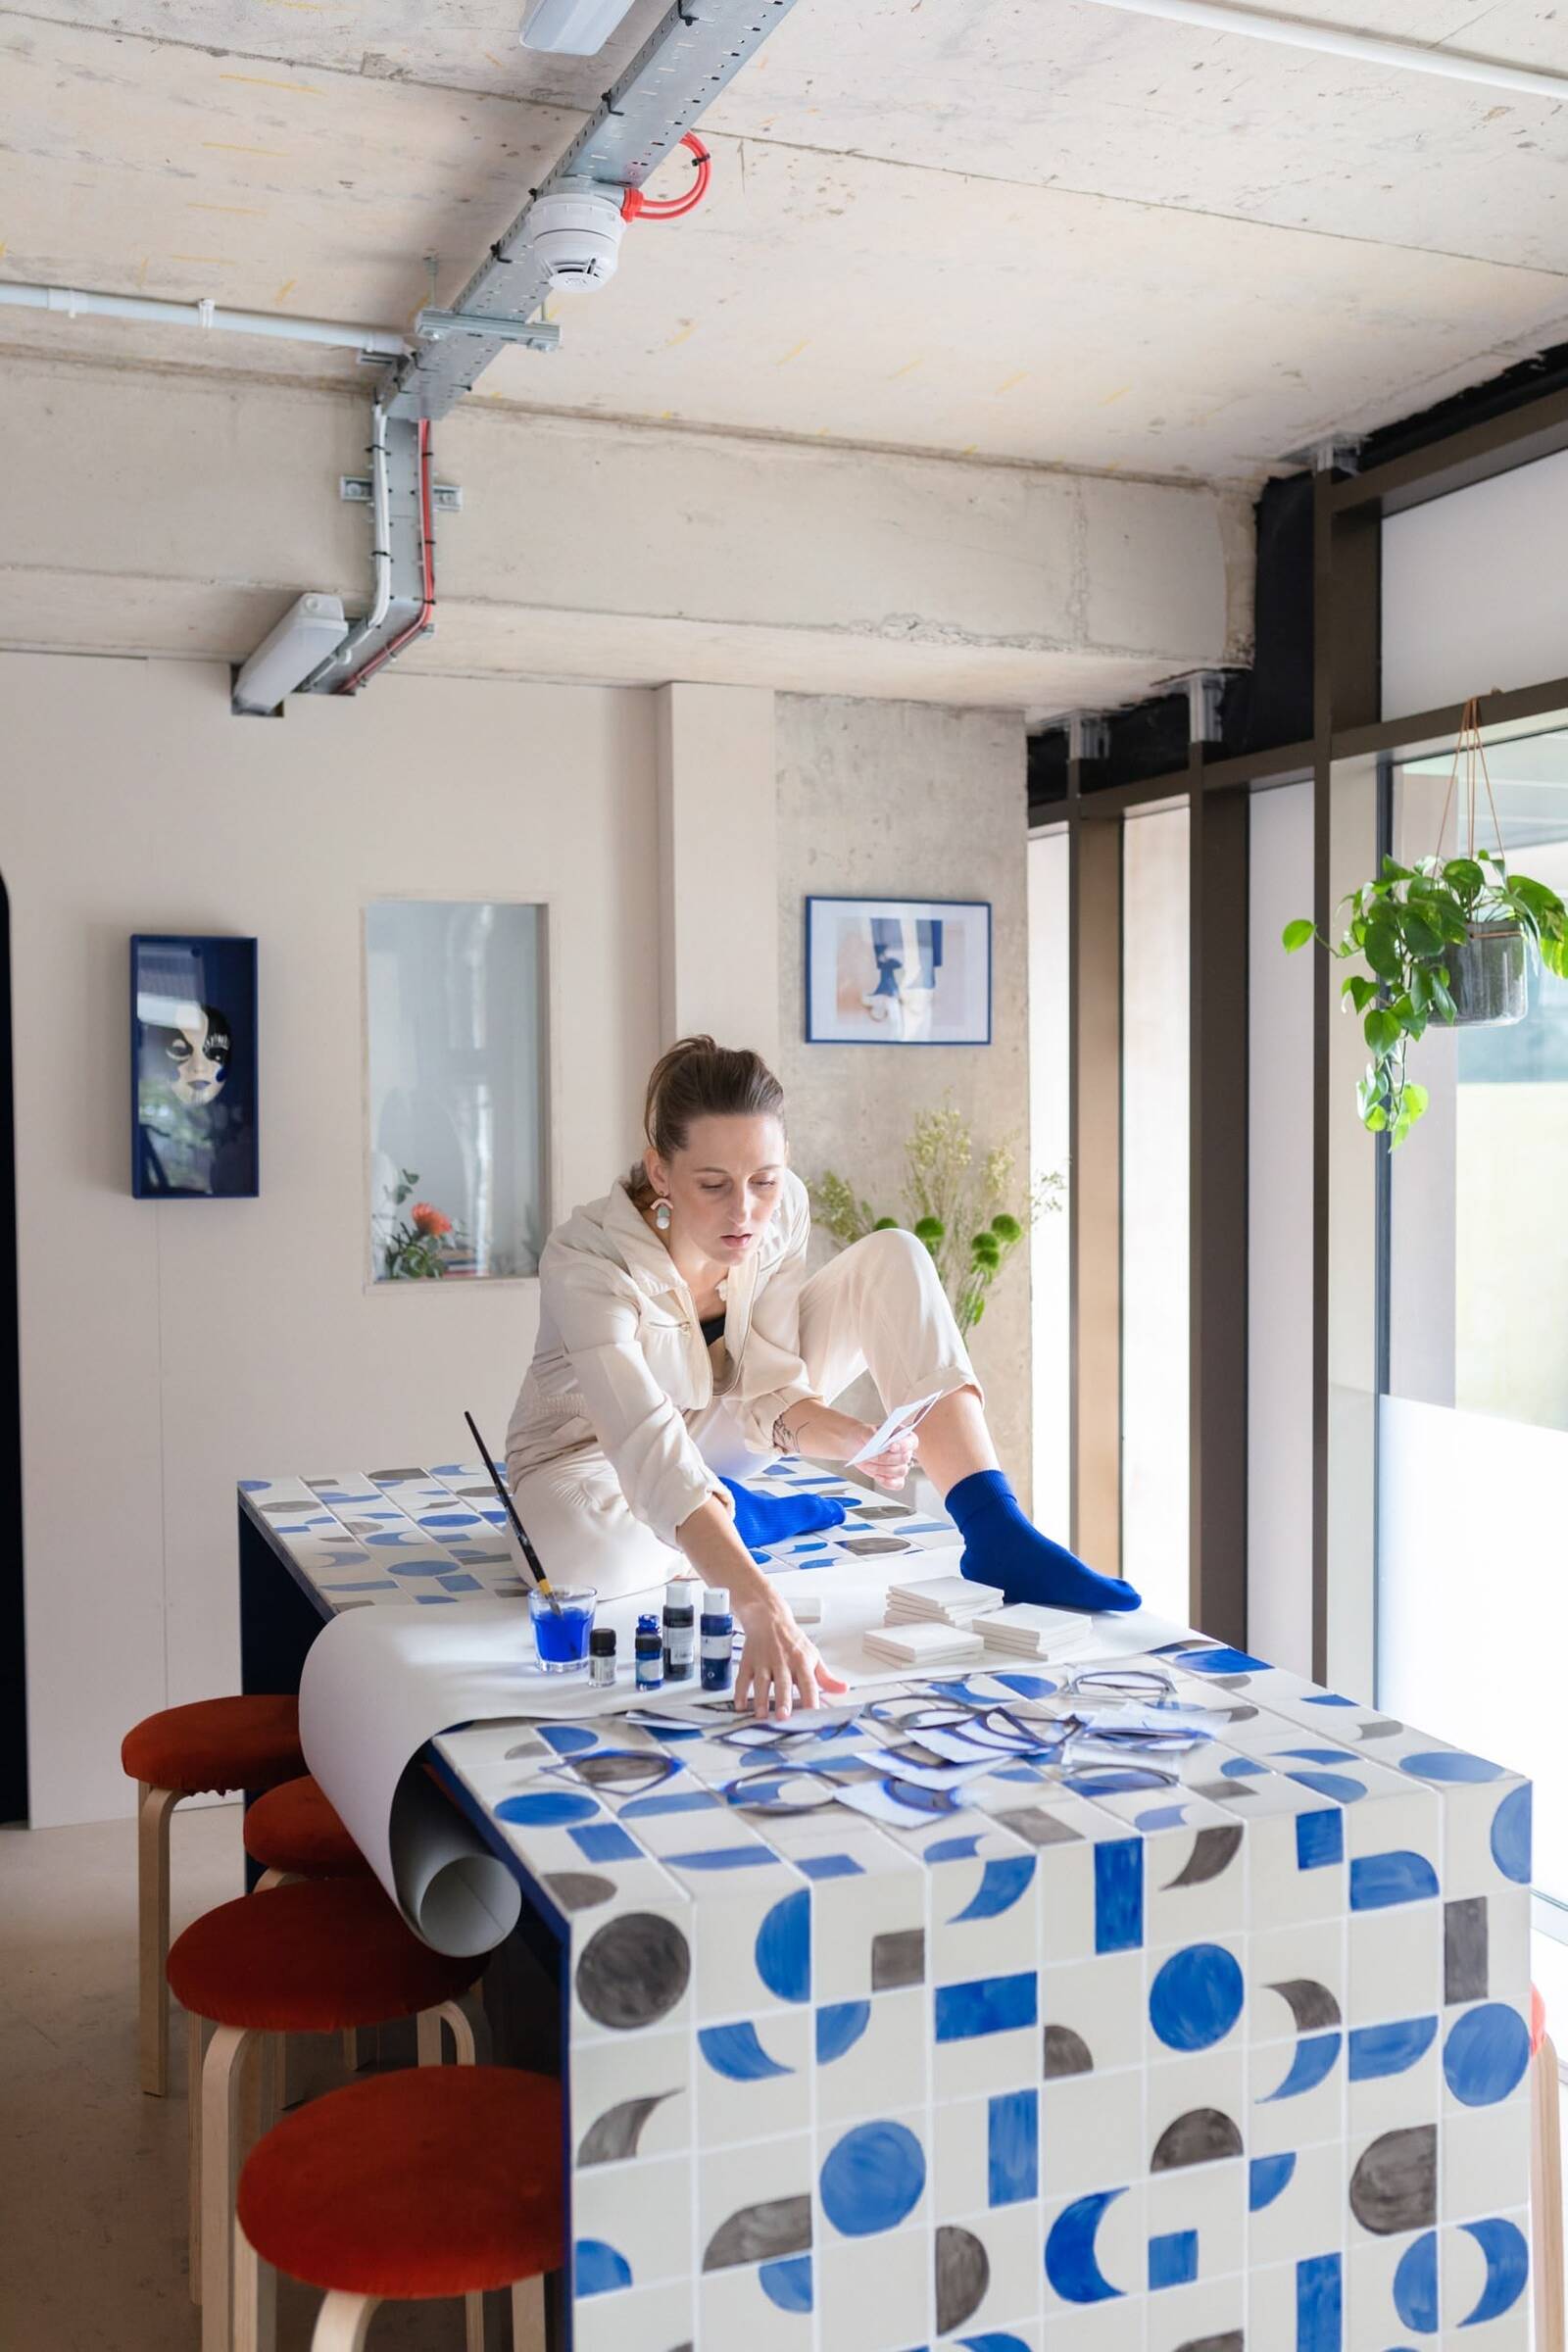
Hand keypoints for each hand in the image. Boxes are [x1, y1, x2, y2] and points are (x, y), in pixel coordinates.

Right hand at [733, 1591, 847, 1721]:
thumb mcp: (812, 1655)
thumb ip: (826, 1677)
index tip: (812, 1713)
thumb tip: (843, 1689)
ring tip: (761, 1715)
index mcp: (801, 1661)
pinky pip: (743, 1678)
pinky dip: (740, 1692)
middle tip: (783, 1716)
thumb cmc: (792, 1640)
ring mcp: (764, 1661)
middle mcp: (782, 1661)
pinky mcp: (749, 1661)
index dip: (811, 1697)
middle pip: (783, 1682)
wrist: (769, 1617)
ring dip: (761, 1699)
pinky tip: (740, 1706)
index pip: (808, 1682)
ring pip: (761, 1681)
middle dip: (783, 1699)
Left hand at [854, 1425, 917, 1491]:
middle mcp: (905, 1451)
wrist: (858, 1448)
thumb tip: (876, 1441)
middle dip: (886, 1459)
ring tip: (869, 1465)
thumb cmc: (865, 1437)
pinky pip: (898, 1484)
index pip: (912, 1441)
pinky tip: (877, 1477)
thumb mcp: (865, 1431)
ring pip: (901, 1471)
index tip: (891, 1446)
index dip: (903, 1445)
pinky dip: (887, 1482)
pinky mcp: (894, 1477)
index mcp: (903, 1436)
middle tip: (871, 1456)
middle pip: (905, 1458)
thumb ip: (872, 1434)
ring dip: (884, 1470)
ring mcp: (900, 1465)